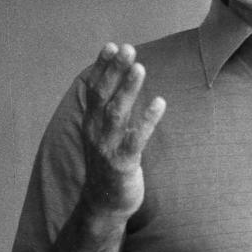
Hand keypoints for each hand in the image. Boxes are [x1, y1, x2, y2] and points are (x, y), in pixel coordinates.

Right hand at [81, 43, 165, 219]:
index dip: (102, 67)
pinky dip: (147, 120)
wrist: (104, 205)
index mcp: (92, 124)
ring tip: (140, 68)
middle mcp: (96, 133)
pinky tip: (159, 103)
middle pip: (104, 96)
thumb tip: (119, 86)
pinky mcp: (123, 164)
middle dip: (115, 70)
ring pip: (117, 113)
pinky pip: (136, 139)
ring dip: (129, 89)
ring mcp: (108, 148)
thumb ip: (110, 113)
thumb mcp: (105, 137)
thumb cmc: (110, 167)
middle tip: (128, 48)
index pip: (95, 89)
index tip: (112, 45)